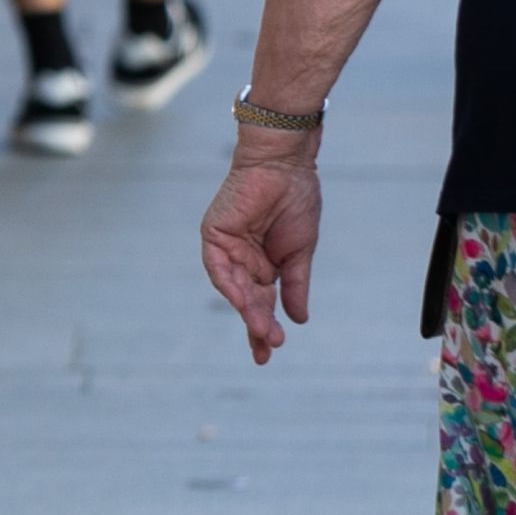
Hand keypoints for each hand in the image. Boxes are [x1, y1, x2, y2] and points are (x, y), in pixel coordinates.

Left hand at [201, 152, 322, 365]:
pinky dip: (229, 284)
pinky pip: (218, 266)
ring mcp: (227, 249)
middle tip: (267, 347)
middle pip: (247, 301)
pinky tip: (241, 300)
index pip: (262, 303)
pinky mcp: (214, 235)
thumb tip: (299, 320)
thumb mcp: (301, 251)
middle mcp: (243, 261)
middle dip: (257, 324)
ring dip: (247, 309)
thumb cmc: (297, 200)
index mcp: (264, 265)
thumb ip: (296, 285)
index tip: (271, 350)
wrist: (287, 164)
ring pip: (234, 288)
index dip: (266, 327)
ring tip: (262, 329)